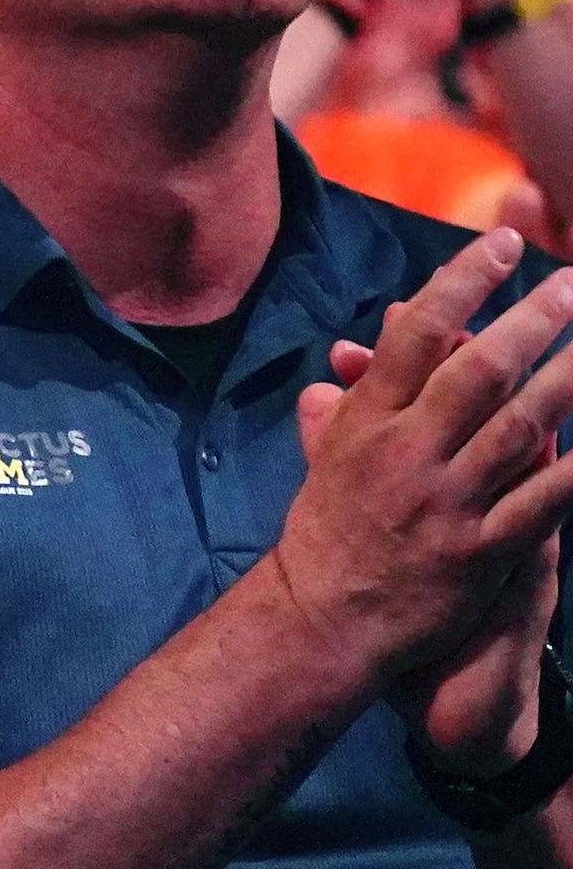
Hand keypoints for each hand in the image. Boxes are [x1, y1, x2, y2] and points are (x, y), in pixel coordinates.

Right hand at [278, 233, 572, 697]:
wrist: (320, 624)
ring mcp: (445, 504)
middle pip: (478, 371)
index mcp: (366, 425)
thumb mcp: (324, 463)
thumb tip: (343, 364)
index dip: (461, 283)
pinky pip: (546, 500)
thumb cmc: (325, 537)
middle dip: (534, 320)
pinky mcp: (479, 551)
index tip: (502, 244)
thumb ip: (342, 410)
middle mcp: (405, 456)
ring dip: (572, 379)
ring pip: (523, 427)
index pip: (414, 336)